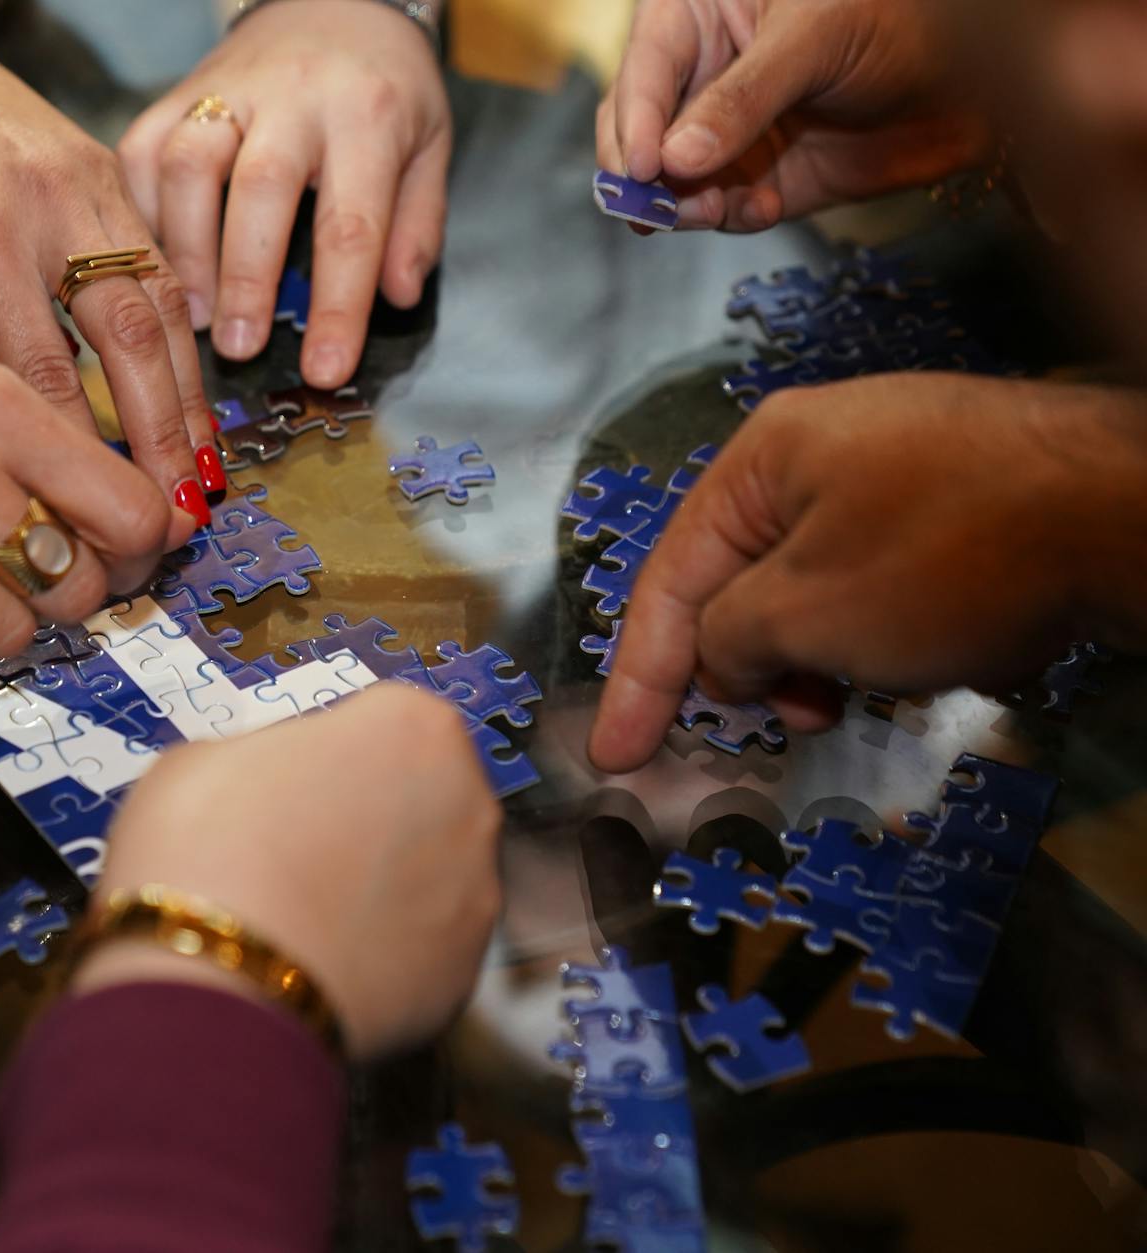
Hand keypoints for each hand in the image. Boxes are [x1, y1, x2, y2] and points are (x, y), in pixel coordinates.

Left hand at [0, 2, 221, 523]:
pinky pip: (166, 271)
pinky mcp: (119, 176)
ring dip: (189, 398)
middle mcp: (50, 207)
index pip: (44, 367)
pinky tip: (194, 404)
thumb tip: (15, 438)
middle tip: (181, 514)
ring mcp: (96, 186)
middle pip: (127, 339)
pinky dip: (187, 346)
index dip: (80, 450)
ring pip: (165, 305)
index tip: (98, 520)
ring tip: (204, 474)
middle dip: (161, 437)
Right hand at [77, 685, 502, 1058]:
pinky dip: (382, 958)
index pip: (378, 721)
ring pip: (427, 879)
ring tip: (302, 918)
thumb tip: (273, 781)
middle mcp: (470, 801)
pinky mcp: (464, 978)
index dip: (325, 753)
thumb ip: (264, 756)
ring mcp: (476, 896)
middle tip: (292, 849)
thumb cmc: (204, 847)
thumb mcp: (202, 760)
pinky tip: (321, 966)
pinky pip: (421, 954)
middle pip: (418, 797)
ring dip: (380, 890)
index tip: (283, 785)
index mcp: (414, 725)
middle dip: (367, 818)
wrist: (216, 983)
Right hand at [119, 0, 449, 387]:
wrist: (331, 1)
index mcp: (367, 117)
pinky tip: (154, 263)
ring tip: (190, 316)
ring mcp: (227, 91)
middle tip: (239, 348)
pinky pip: (141, 151)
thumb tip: (398, 298)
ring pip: (187, 165)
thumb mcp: (430, 147)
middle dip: (246, 279)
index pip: (352, 224)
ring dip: (185, 250)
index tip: (324, 369)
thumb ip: (417, 225)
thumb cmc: (382, 88)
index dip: (337, 305)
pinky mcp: (177, 94)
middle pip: (261, 190)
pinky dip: (140, 215)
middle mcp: (294, 99)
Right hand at [587, 375, 1146, 773]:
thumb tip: (726, 660)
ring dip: (825, 658)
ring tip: (862, 699)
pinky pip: (889, 583)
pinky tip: (931, 664)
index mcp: (764, 458)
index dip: (636, 677)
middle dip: (750, 667)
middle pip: (744, 582)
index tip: (615, 755)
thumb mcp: (804, 613)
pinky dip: (889, 636)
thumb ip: (727, 642)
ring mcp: (900, 471)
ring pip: (820, 590)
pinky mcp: (964, 502)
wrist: (1128, 510)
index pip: (670, 579)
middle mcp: (823, 452)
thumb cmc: (950, 557)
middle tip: (780, 726)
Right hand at [598, 0, 988, 230]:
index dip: (636, 121)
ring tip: (710, 211)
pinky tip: (761, 209)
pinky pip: (721, 209)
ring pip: (671, 180)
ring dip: (682, 205)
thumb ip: (743, 97)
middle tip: (657, 206)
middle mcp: (704, 75)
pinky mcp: (759, 178)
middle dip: (646, 174)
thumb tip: (674, 158)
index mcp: (701, 15)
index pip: (644, 70)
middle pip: (641, 131)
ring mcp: (728, 132)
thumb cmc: (897, 17)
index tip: (641, 168)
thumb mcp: (815, 38)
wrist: (981, 72)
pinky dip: (731, 218)